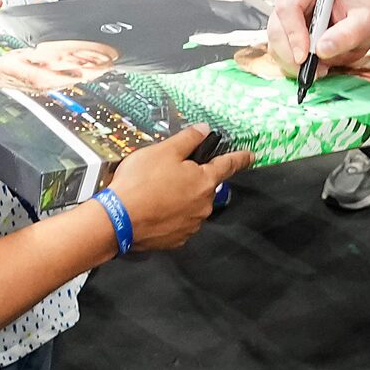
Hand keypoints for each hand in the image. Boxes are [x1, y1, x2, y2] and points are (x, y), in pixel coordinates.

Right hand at [104, 127, 253, 252]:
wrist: (118, 219)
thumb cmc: (141, 182)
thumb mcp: (163, 151)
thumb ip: (188, 139)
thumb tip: (204, 130)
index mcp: (204, 181)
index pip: (228, 165)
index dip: (240, 158)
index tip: (250, 156)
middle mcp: (203, 205)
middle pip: (204, 187)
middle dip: (191, 180)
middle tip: (166, 174)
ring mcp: (191, 225)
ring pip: (190, 206)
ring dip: (179, 199)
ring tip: (154, 193)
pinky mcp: (177, 239)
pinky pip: (178, 223)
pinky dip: (169, 216)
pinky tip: (152, 210)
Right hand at [269, 0, 369, 71]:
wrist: (362, 22)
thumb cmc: (362, 16)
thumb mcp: (365, 23)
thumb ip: (347, 34)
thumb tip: (323, 48)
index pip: (289, 6)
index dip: (293, 33)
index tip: (305, 55)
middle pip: (277, 27)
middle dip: (291, 54)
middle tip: (312, 68)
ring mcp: (286, 17)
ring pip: (274, 43)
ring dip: (291, 62)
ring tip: (319, 67)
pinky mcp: (285, 34)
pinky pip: (278, 53)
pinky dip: (292, 65)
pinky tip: (312, 66)